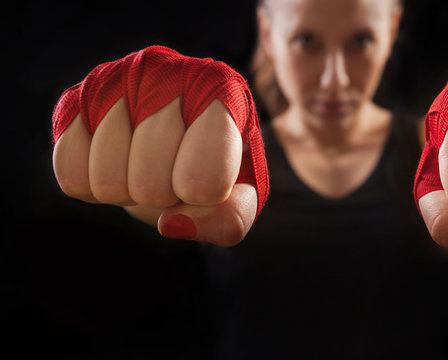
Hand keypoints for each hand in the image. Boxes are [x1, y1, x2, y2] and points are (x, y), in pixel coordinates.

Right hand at [52, 46, 267, 245]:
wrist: (177, 136)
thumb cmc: (214, 164)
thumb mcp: (239, 197)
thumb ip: (225, 220)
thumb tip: (171, 224)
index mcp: (222, 89)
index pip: (204, 177)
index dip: (202, 198)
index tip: (208, 182)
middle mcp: (165, 70)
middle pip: (150, 187)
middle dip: (164, 197)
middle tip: (175, 171)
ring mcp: (114, 81)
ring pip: (107, 182)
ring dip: (128, 191)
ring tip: (147, 163)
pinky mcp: (75, 100)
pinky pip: (71, 175)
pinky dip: (93, 186)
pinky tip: (116, 159)